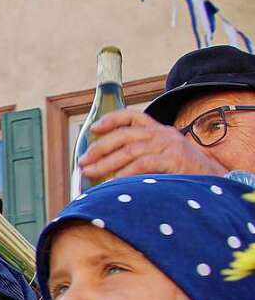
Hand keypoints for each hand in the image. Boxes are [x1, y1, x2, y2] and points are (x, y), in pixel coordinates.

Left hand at [79, 109, 227, 179]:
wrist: (217, 181)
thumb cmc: (185, 173)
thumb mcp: (165, 158)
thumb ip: (143, 158)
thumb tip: (110, 170)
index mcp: (160, 131)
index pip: (134, 117)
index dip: (112, 119)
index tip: (94, 128)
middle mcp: (163, 135)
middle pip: (125, 135)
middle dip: (100, 147)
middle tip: (82, 161)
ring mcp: (169, 146)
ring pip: (130, 150)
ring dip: (106, 162)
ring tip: (89, 173)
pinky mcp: (174, 160)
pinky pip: (143, 165)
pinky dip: (124, 173)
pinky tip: (111, 182)